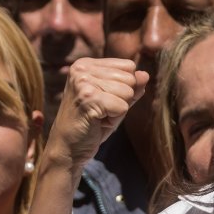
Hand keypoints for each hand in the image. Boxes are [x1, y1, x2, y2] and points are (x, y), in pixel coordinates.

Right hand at [45, 57, 147, 171]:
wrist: (68, 148)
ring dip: (117, 111)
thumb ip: (130, 87)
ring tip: (98, 117)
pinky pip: (122, 107)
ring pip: (127, 92)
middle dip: (122, 100)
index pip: (128, 66)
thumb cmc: (91, 125)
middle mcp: (82, 68)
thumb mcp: (114, 102)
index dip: (123, 89)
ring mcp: (83, 82)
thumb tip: (145, 74)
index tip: (103, 102)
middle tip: (100, 112)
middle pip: (130, 78)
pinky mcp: (88, 98)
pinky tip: (97, 123)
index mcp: (86, 64)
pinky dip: (114, 120)